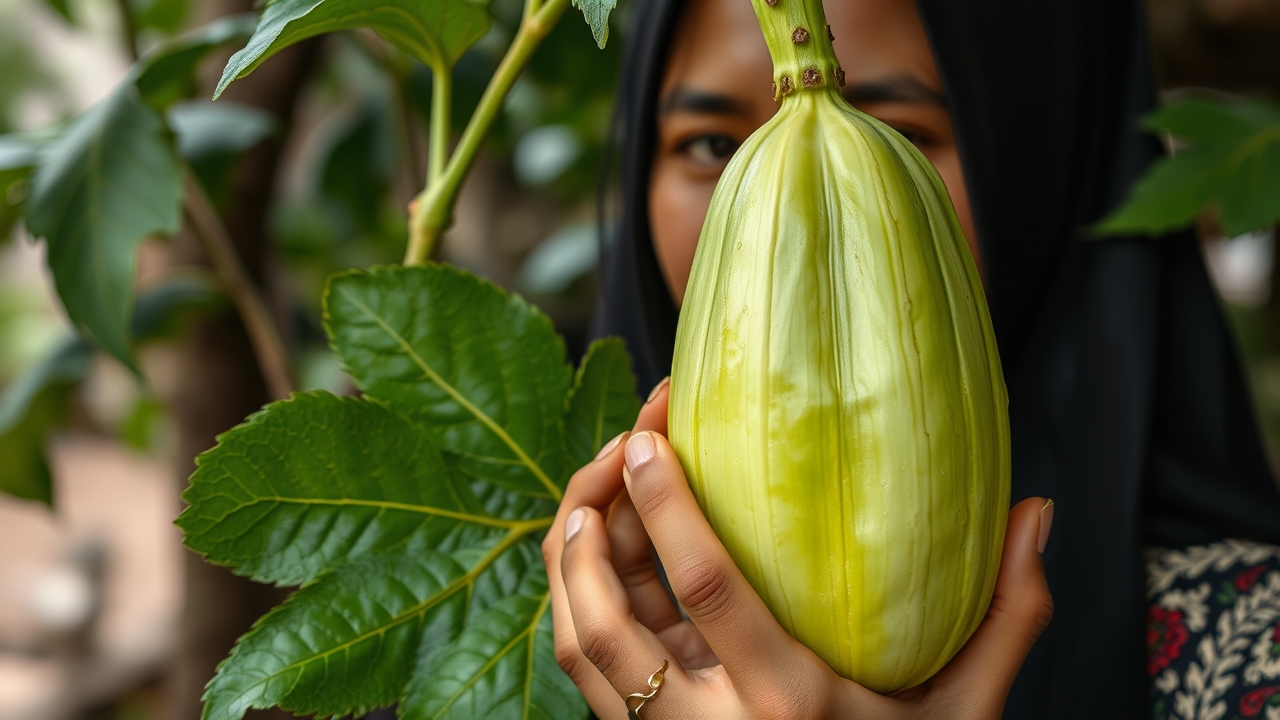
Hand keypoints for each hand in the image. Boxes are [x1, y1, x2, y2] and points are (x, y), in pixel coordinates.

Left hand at [543, 379, 1054, 719]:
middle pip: (603, 618)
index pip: (704, 588)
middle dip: (588, 521)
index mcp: (786, 705)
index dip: (666, 505)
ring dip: (569, 564)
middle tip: (616, 450)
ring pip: (579, 648)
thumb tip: (1036, 514)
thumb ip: (1005, 619)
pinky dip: (581, 607)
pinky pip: (591, 674)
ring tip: (593, 494)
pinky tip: (604, 559)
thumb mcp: (965, 717)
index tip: (652, 436)